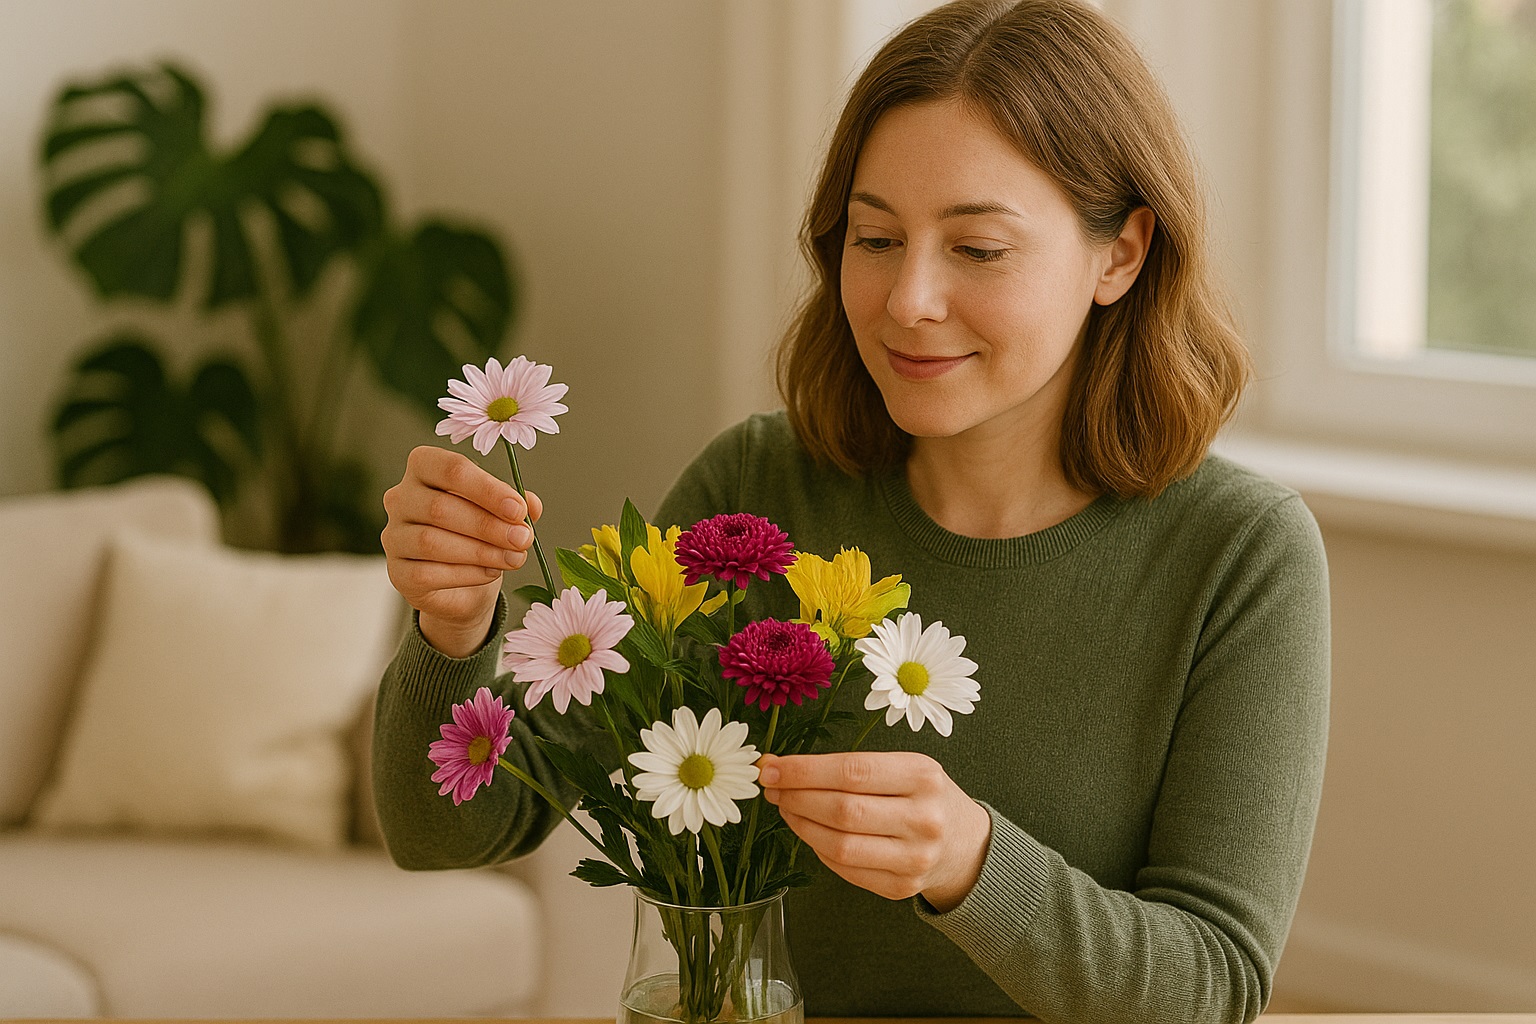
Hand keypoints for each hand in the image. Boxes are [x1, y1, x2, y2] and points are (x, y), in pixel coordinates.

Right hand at [381, 445, 542, 657]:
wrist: (462, 582)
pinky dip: (466, 574)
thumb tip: (530, 505)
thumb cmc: (479, 533)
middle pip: (440, 508)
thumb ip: (515, 504)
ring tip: (514, 558)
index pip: (451, 469)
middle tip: (523, 539)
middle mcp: (400, 497)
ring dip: (481, 551)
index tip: (519, 510)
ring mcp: (393, 536)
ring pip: (432, 542)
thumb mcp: (501, 511)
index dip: (488, 490)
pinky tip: (491, 572)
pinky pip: (428, 573)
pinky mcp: (397, 572)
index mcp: (425, 467)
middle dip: (489, 525)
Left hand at [758, 751, 990, 911]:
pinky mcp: (901, 888)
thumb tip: (782, 769)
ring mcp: (914, 858)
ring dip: (801, 825)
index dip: (804, 771)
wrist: (964, 844)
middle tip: (772, 789)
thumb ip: (852, 768)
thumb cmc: (923, 796)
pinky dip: (819, 849)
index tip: (771, 768)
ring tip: (786, 808)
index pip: (852, 771)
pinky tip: (811, 832)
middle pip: (842, 810)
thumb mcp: (904, 767)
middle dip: (796, 797)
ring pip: (839, 845)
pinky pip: (845, 869)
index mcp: (923, 776)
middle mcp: (923, 819)